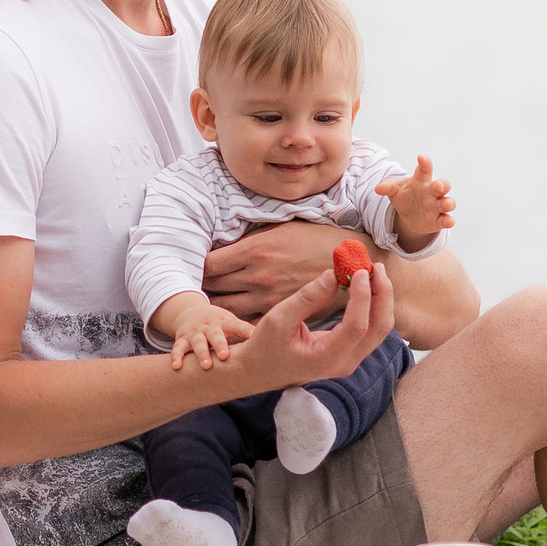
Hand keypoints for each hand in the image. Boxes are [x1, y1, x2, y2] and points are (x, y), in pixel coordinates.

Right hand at [168, 302, 252, 371]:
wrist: (192, 314)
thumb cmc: (221, 325)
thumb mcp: (235, 325)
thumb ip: (251, 334)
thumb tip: (281, 344)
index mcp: (227, 323)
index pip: (238, 326)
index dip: (246, 331)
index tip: (254, 336)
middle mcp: (211, 327)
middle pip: (216, 335)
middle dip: (220, 344)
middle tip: (226, 355)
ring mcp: (196, 333)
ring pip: (198, 342)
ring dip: (201, 353)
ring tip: (205, 365)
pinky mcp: (182, 339)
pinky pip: (178, 348)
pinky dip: (176, 357)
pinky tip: (177, 367)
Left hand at [202, 221, 353, 321]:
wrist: (351, 264)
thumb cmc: (316, 239)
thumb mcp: (280, 227)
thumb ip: (252, 239)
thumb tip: (227, 242)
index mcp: (255, 250)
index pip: (209, 263)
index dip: (197, 265)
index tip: (195, 264)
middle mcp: (257, 276)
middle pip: (212, 286)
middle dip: (202, 284)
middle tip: (196, 282)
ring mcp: (267, 297)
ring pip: (224, 306)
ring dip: (215, 302)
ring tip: (209, 298)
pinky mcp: (278, 312)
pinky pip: (245, 318)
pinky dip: (234, 317)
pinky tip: (231, 312)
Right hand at [243, 256, 394, 390]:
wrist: (262, 371)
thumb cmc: (266, 346)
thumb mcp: (278, 319)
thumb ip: (307, 298)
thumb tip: (332, 275)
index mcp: (326, 358)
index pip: (356, 326)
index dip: (362, 296)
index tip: (359, 271)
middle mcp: (345, 363)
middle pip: (379, 328)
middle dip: (383, 295)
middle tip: (376, 267)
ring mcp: (351, 360)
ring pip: (380, 329)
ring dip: (382, 300)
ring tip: (375, 273)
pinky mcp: (350, 353)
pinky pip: (371, 330)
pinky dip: (374, 307)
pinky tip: (367, 287)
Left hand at [376, 157, 455, 247]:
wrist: (409, 215)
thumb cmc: (404, 196)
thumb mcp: (393, 190)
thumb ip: (387, 187)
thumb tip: (378, 188)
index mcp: (421, 181)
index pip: (424, 169)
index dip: (424, 163)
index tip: (421, 157)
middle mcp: (432, 192)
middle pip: (443, 185)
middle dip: (443, 185)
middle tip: (438, 186)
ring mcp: (437, 206)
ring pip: (448, 202)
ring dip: (449, 203)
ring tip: (446, 204)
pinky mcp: (439, 220)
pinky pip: (447, 220)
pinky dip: (449, 221)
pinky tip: (448, 221)